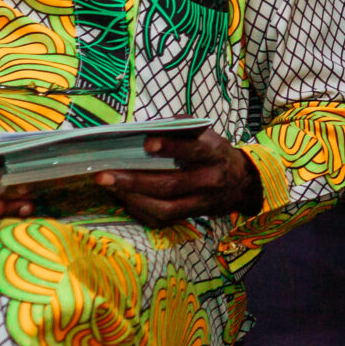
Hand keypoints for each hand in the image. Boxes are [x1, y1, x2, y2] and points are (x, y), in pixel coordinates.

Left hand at [95, 130, 262, 227]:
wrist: (240, 183)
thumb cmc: (213, 151)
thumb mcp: (204, 134)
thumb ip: (180, 128)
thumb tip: (144, 126)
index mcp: (214, 153)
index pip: (194, 150)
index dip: (171, 147)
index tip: (147, 142)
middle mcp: (210, 180)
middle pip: (171, 184)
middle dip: (135, 180)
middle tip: (105, 175)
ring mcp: (201, 202)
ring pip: (164, 207)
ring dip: (133, 198)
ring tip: (109, 187)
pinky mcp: (190, 216)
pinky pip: (162, 218)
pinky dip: (139, 209)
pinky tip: (123, 197)